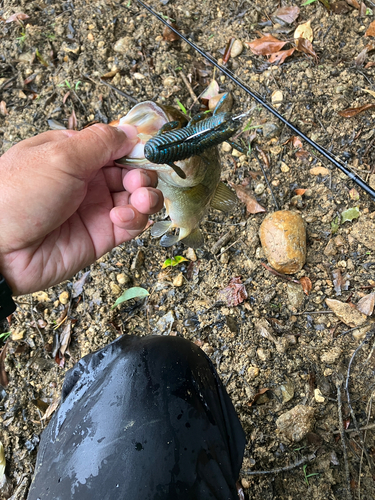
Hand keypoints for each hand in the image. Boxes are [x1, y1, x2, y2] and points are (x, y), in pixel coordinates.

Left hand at [0, 124, 163, 294]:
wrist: (0, 250)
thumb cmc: (17, 197)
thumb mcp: (59, 155)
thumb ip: (100, 142)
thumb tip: (129, 131)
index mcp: (74, 155)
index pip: (116, 146)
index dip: (135, 148)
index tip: (149, 151)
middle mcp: (87, 181)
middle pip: (131, 172)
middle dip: (142, 173)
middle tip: (137, 180)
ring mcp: (96, 208)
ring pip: (138, 198)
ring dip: (146, 196)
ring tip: (139, 199)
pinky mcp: (103, 235)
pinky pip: (133, 224)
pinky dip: (135, 219)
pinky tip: (120, 218)